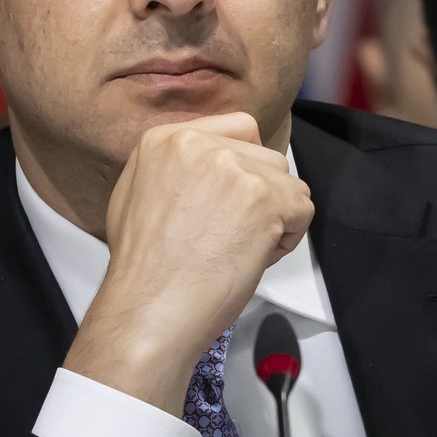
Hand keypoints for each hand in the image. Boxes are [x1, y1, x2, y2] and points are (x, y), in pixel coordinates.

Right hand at [65, 113, 313, 414]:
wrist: (150, 309)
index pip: (238, 128)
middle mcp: (201, 144)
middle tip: (233, 233)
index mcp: (167, 139)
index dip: (244, 166)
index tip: (234, 198)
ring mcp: (235, 168)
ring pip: (287, 181)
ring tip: (242, 247)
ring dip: (276, 215)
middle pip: (265, 156)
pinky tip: (256, 255)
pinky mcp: (264, 198)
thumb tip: (206, 161)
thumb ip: (173, 166)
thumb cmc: (144, 270)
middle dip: (259, 194)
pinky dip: (289, 235)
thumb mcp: (134, 194)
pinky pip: (302, 206)